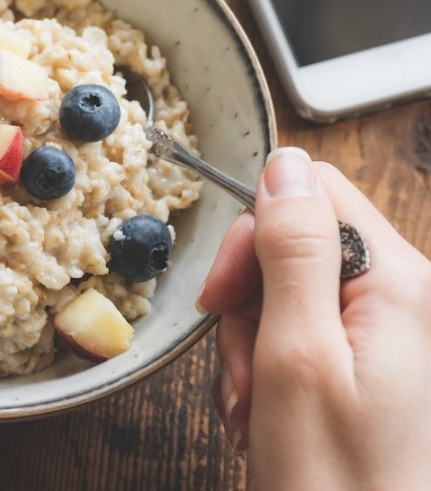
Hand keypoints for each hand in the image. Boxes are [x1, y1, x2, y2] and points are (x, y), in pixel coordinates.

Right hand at [198, 147, 430, 488]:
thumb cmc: (336, 482)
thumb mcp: (296, 357)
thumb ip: (293, 253)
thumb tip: (284, 164)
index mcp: (398, 283)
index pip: (311, 193)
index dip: (252, 236)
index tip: (224, 295)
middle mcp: (399, 297)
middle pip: (290, 246)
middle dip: (247, 304)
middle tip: (244, 370)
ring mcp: (381, 333)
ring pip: (280, 294)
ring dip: (249, 348)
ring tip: (256, 406)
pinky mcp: (361, 363)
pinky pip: (290, 334)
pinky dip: (262, 371)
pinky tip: (264, 415)